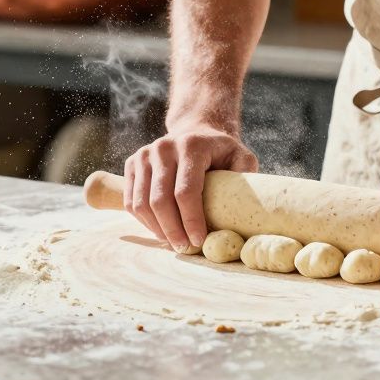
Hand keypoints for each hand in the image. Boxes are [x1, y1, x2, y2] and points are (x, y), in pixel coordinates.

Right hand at [124, 125, 256, 251]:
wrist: (194, 131)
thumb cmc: (220, 152)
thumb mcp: (240, 156)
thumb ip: (245, 176)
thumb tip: (248, 206)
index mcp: (191, 146)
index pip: (185, 191)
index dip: (191, 220)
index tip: (199, 240)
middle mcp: (163, 147)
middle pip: (160, 200)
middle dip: (173, 230)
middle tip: (185, 247)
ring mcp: (144, 154)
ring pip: (142, 203)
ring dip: (157, 229)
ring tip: (173, 242)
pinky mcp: (132, 163)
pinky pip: (131, 201)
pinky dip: (144, 221)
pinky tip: (160, 230)